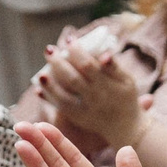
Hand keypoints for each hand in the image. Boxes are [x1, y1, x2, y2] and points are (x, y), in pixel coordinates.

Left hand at [34, 32, 144, 147]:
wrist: (125, 126)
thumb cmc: (125, 97)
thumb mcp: (127, 81)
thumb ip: (115, 67)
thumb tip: (104, 54)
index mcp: (108, 86)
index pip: (88, 66)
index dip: (77, 52)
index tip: (69, 39)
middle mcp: (95, 99)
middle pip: (72, 79)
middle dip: (58, 63)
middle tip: (49, 49)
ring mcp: (85, 110)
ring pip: (63, 96)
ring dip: (50, 84)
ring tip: (41, 72)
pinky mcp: (77, 118)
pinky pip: (60, 108)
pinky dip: (49, 97)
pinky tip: (39, 88)